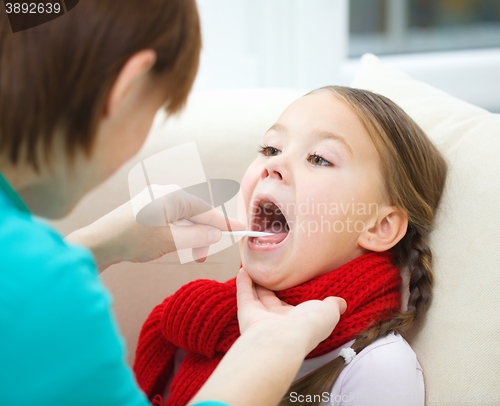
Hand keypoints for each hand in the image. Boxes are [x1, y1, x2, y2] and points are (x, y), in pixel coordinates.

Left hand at [66, 186, 244, 270]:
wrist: (99, 242)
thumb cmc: (133, 239)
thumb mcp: (171, 240)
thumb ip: (198, 236)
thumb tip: (217, 233)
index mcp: (174, 196)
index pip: (207, 211)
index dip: (224, 223)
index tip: (241, 230)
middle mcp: (166, 192)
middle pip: (196, 214)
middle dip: (202, 235)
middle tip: (200, 256)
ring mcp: (156, 199)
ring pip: (184, 219)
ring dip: (189, 237)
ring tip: (185, 254)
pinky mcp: (148, 208)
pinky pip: (172, 220)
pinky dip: (178, 233)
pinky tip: (171, 245)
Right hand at [236, 268, 346, 353]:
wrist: (283, 339)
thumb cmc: (307, 327)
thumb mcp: (328, 312)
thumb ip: (332, 305)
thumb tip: (342, 303)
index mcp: (297, 321)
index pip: (293, 306)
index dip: (292, 295)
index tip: (292, 280)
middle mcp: (277, 320)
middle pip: (272, 300)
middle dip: (271, 287)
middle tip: (271, 271)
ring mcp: (260, 317)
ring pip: (257, 296)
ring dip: (256, 282)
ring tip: (255, 267)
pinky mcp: (247, 312)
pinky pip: (244, 294)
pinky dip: (243, 282)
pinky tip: (244, 269)